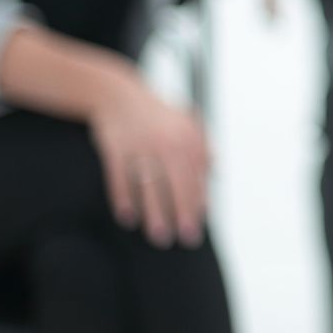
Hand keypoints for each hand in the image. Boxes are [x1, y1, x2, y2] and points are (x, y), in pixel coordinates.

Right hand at [89, 82, 210, 247]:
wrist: (118, 94)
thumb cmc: (157, 115)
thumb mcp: (186, 123)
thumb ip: (203, 147)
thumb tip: (218, 172)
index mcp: (186, 138)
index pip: (196, 176)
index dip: (198, 202)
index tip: (199, 224)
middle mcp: (164, 143)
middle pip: (176, 184)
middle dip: (183, 213)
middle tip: (186, 238)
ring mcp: (138, 146)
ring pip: (149, 186)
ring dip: (154, 213)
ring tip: (160, 236)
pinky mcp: (114, 148)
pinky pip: (119, 179)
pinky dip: (123, 199)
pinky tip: (128, 218)